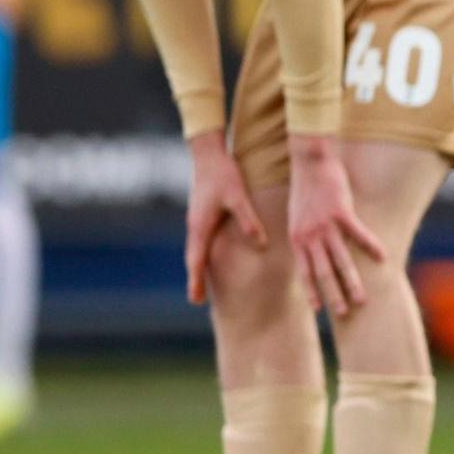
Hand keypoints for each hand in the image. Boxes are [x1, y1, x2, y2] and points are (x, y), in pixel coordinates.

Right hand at [184, 133, 268, 305]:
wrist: (208, 154)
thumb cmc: (224, 174)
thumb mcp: (238, 197)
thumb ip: (248, 221)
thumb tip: (260, 244)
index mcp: (201, 225)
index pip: (197, 260)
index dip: (196, 280)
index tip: (195, 300)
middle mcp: (196, 225)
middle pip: (194, 258)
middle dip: (196, 278)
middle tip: (197, 300)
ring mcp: (197, 220)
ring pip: (197, 249)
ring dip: (198, 266)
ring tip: (202, 285)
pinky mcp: (202, 213)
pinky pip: (202, 239)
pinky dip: (202, 253)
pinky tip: (209, 257)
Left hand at [287, 134, 386, 318]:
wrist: (309, 161)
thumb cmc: (305, 186)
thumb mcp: (297, 215)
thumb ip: (305, 234)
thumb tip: (312, 248)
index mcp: (297, 238)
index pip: (305, 272)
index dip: (312, 292)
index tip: (319, 310)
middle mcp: (309, 236)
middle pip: (323, 272)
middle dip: (334, 295)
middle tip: (344, 313)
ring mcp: (325, 225)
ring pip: (340, 260)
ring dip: (351, 281)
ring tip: (362, 297)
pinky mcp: (341, 212)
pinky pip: (358, 234)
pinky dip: (371, 247)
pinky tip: (382, 258)